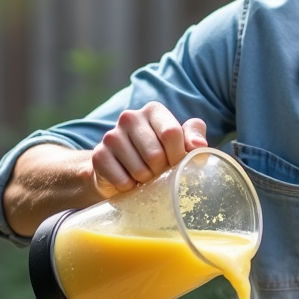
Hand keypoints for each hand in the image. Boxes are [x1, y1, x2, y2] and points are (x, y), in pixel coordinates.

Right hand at [92, 102, 207, 197]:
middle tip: (159, 172)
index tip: (176, 164)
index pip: (171, 133)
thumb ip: (193, 137)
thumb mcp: (180, 143)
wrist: (122, 169)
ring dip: (146, 181)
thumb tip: (199, 145)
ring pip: (139, 170)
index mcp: (153, 110)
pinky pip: (122, 181)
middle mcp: (130, 117)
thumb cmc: (159, 154)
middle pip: (155, 154)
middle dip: (162, 171)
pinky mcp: (99, 155)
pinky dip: (130, 188)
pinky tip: (129, 181)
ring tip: (144, 176)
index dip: (178, 155)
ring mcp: (111, 136)